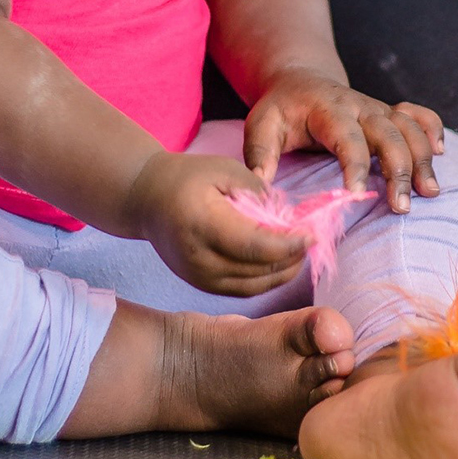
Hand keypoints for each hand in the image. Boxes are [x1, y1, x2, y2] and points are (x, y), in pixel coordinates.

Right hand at [126, 151, 309, 296]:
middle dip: (291, 258)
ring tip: (301, 253)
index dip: (288, 245)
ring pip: (253, 286)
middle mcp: (198, 257)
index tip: (311, 234)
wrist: (146, 198)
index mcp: (202, 224)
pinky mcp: (200, 284)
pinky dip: (266, 280)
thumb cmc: (187, 177)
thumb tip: (289, 217)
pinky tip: (281, 264)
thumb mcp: (224, 168)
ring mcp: (198, 276)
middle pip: (257, 270)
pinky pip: (242, 290)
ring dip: (283, 272)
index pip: (255, 245)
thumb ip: (258, 190)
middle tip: (311, 241)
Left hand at [244, 67, 444, 213]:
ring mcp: (378, 109)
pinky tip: (441, 153)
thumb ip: (260, 155)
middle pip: (389, 134)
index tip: (357, 195)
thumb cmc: (281, 109)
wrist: (299, 79)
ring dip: (422, 159)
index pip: (347, 138)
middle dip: (399, 170)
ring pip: (409, 129)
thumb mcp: (261, 126)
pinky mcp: (389, 113)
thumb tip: (258, 187)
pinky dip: (433, 129)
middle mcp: (360, 106)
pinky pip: (419, 115)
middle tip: (401, 207)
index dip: (354, 165)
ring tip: (430, 193)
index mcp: (328, 110)